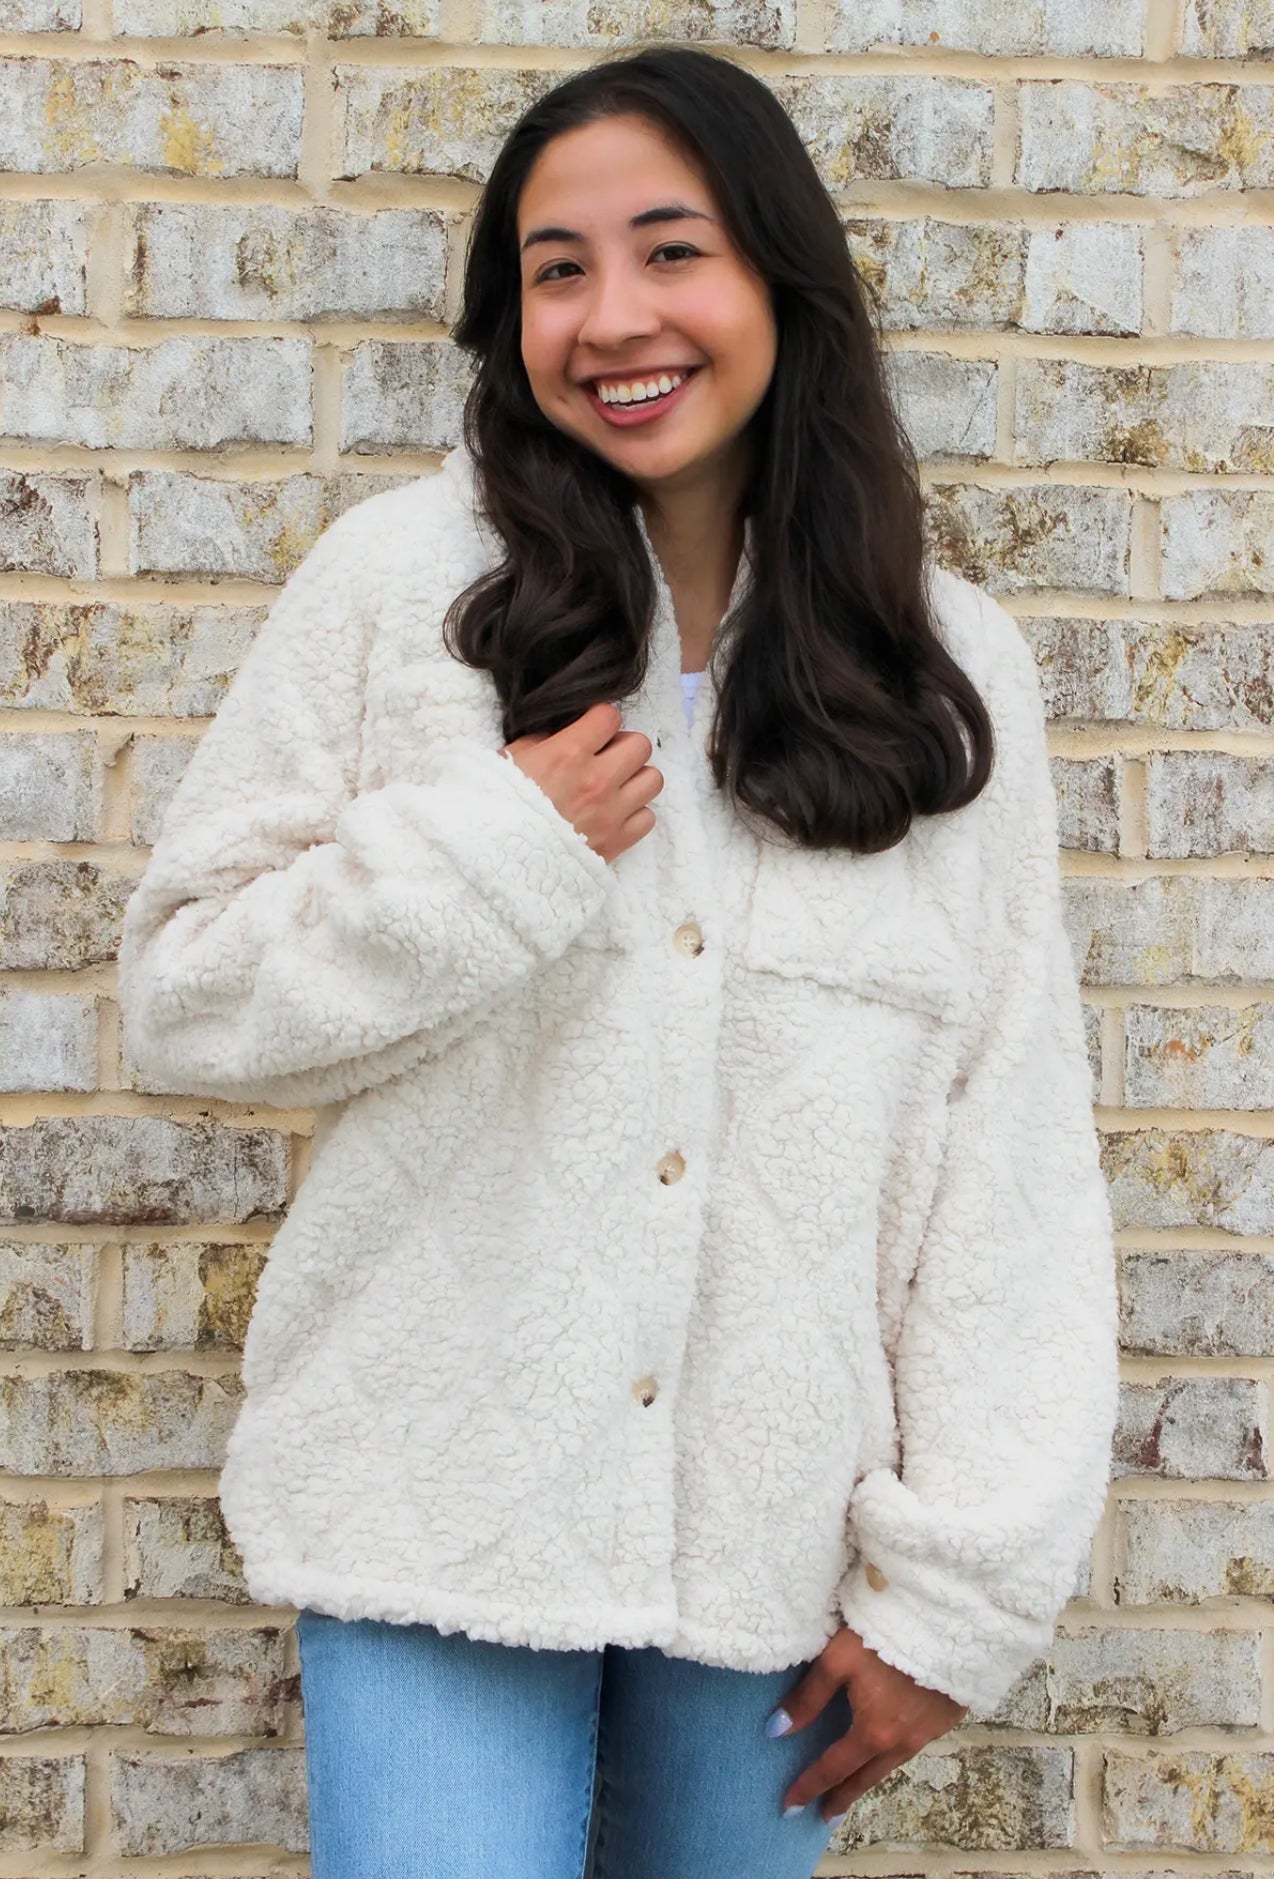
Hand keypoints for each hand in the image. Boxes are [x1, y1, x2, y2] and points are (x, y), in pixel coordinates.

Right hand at [502, 702, 662, 864]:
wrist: (499, 859)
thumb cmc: (499, 808)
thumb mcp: (511, 760)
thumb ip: (544, 741)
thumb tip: (565, 734)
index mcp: (568, 754)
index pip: (610, 716)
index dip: (601, 720)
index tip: (593, 730)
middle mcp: (596, 779)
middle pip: (641, 745)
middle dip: (624, 747)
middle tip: (606, 758)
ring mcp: (610, 812)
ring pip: (653, 780)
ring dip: (635, 779)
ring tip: (615, 787)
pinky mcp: (616, 841)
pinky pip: (648, 817)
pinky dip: (636, 814)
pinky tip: (615, 814)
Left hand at [774, 1624, 966, 1824]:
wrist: (951, 1624)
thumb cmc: (887, 1635)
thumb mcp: (838, 1657)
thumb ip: (809, 1695)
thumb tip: (777, 1730)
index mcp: (873, 1732)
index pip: (833, 1768)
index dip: (809, 1787)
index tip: (788, 1807)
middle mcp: (901, 1741)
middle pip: (865, 1778)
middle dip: (842, 1797)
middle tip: (824, 1815)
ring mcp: (927, 1733)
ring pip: (890, 1765)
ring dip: (868, 1778)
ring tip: (852, 1786)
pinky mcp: (945, 1718)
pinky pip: (911, 1748)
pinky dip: (891, 1758)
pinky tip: (887, 1750)